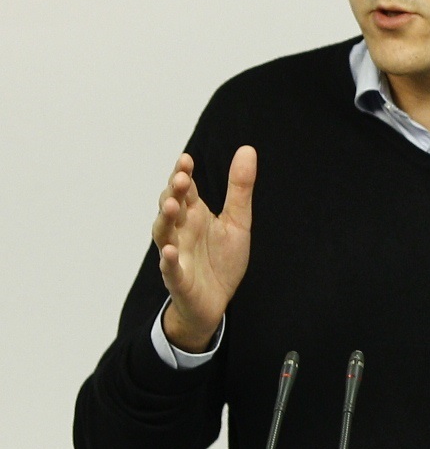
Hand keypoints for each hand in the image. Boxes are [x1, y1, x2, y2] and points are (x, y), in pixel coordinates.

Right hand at [153, 148, 255, 350]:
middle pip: (171, 207)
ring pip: (163, 233)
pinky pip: (170, 268)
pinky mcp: (178, 278)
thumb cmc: (222, 259)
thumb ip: (240, 188)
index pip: (186, 190)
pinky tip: (169, 251)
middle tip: (182, 178)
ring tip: (173, 205)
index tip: (186, 159)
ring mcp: (176, 254)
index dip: (183, 174)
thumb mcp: (238, 221)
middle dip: (174, 192)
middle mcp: (180, 230)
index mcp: (194, 215)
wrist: (216, 300)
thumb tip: (247, 149)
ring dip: (165, 219)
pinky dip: (168, 259)